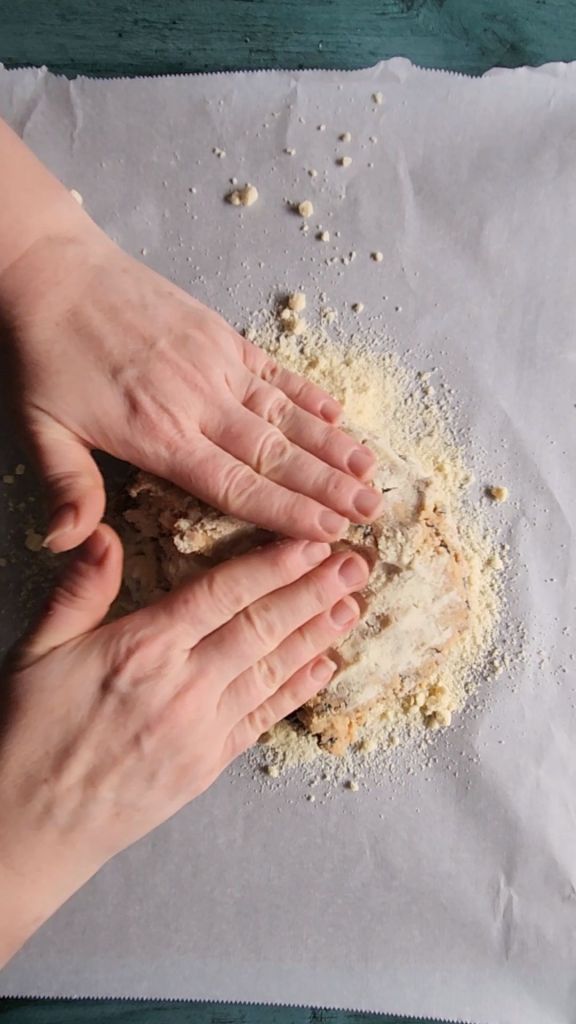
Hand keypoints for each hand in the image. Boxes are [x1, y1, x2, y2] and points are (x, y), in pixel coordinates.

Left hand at [0, 220, 381, 551]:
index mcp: (159, 435)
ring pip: (285, 415)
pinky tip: (337, 412)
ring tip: (371, 472)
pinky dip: (307, 393)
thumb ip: (66, 488)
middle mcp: (200, 402)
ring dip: (332, 445)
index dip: (289, 511)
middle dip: (329, 487)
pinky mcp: (220, 335)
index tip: (330, 533)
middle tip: (373, 511)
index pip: (237, 485)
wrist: (53, 270)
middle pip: (276, 455)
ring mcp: (216, 364)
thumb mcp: (39, 429)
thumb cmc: (44, 355)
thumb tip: (68, 544)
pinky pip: (274, 370)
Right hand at [0, 527, 368, 964]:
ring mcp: (202, 730)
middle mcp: (183, 686)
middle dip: (314, 592)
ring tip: (352, 606)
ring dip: (317, 635)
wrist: (29, 829)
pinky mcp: (208, 765)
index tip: (311, 543)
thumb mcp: (37, 650)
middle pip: (262, 627)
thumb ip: (80, 589)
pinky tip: (322, 667)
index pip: (223, 594)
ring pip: (272, 670)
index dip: (273, 565)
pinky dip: (296, 689)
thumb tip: (100, 532)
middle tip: (356, 565)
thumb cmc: (28, 735)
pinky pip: (263, 718)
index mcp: (142, 648)